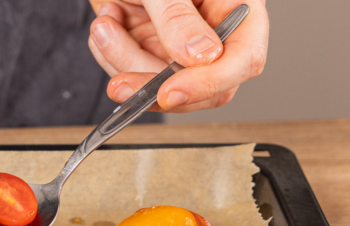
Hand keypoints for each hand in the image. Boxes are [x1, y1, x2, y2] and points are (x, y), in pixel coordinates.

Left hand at [88, 0, 268, 111]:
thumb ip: (178, 17)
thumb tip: (201, 58)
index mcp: (235, 5)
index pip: (244, 59)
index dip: (208, 83)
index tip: (170, 93)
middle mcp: (213, 32)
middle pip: (200, 89)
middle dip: (151, 86)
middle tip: (119, 85)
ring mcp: (180, 46)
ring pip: (158, 85)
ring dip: (120, 60)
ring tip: (105, 22)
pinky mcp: (151, 52)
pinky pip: (131, 74)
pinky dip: (110, 54)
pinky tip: (108, 22)